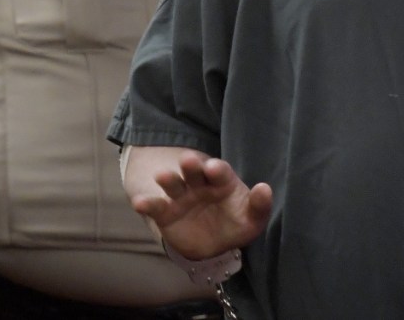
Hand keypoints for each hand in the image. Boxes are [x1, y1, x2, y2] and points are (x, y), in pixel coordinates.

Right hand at [130, 150, 271, 259]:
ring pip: (174, 184)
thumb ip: (259, 206)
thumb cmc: (235, 223)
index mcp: (222, 181)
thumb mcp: (251, 219)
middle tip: (189, 160)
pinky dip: (147, 204)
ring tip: (162, 176)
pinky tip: (139, 203)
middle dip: (191, 165)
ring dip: (168, 179)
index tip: (212, 168)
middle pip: (194, 171)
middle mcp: (200, 184)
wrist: (212, 243)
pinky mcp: (166, 213)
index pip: (219, 171)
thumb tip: (265, 189)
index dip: (216, 169)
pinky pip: (155, 207)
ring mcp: (182, 197)